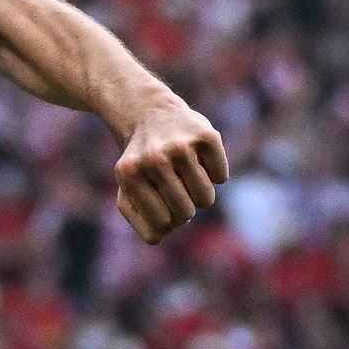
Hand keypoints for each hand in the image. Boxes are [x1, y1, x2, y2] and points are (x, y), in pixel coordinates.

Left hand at [114, 102, 227, 243]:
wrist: (149, 112)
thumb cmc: (141, 159)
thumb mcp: (127, 186)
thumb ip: (138, 216)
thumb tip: (159, 235)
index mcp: (130, 174)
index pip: (161, 226)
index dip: (168, 222)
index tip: (164, 206)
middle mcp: (154, 158)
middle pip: (185, 215)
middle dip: (185, 210)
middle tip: (177, 191)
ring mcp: (181, 146)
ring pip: (205, 199)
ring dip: (200, 194)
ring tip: (186, 175)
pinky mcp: (206, 135)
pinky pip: (221, 177)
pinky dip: (215, 173)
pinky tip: (199, 157)